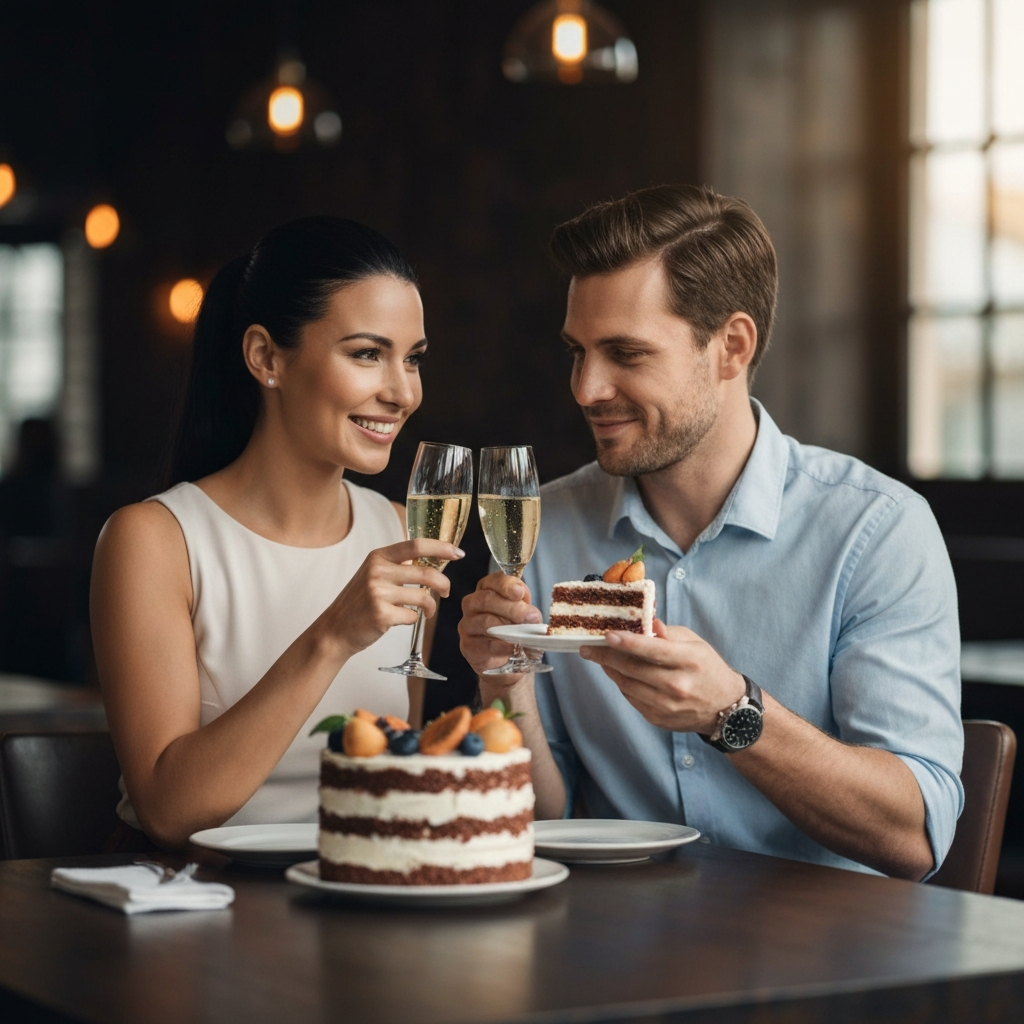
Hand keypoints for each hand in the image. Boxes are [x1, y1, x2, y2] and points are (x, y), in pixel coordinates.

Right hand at [322, 539, 460, 657]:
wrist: (335, 630)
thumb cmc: (360, 603)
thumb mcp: (374, 574)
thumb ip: (398, 565)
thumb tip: (434, 561)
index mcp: (378, 556)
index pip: (416, 545)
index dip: (441, 547)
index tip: (458, 553)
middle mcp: (377, 571)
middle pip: (426, 573)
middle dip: (444, 584)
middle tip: (446, 592)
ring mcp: (378, 592)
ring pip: (423, 596)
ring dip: (431, 606)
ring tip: (427, 611)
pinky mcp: (381, 614)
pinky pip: (413, 616)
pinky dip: (414, 619)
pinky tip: (402, 619)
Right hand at [458, 571, 542, 680]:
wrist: (504, 655)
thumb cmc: (511, 626)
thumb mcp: (522, 610)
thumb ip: (525, 606)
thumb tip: (532, 614)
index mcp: (486, 589)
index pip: (492, 581)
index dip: (506, 585)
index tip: (519, 592)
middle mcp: (472, 604)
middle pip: (486, 599)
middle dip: (511, 608)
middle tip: (531, 617)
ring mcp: (467, 625)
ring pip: (486, 622)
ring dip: (510, 628)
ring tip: (526, 634)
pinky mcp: (468, 646)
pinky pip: (488, 645)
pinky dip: (506, 646)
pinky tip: (517, 647)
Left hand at [580, 619, 745, 732]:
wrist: (725, 708)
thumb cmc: (707, 668)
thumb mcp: (695, 643)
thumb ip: (668, 633)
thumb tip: (647, 622)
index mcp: (688, 660)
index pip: (652, 650)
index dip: (627, 642)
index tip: (606, 635)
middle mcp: (677, 685)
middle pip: (632, 668)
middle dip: (605, 656)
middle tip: (587, 647)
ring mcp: (666, 705)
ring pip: (626, 684)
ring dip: (609, 669)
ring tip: (598, 656)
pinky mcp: (658, 718)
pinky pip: (631, 698)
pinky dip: (621, 683)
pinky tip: (618, 672)